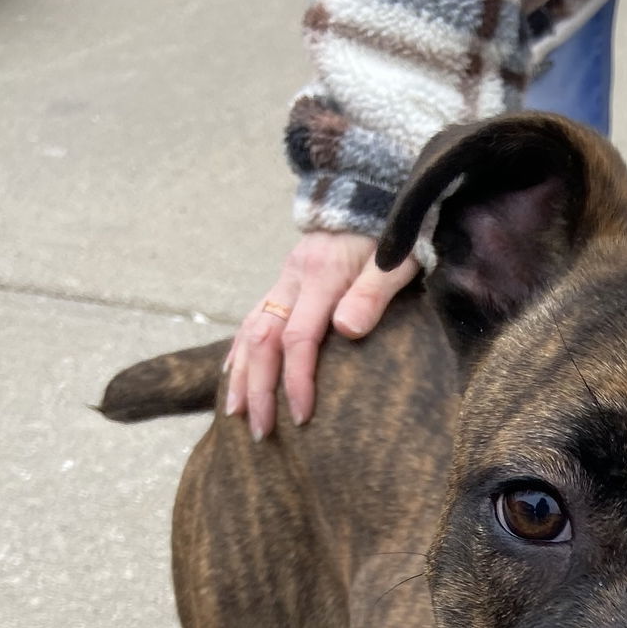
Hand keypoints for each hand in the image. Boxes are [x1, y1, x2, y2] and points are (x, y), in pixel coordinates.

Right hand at [226, 231, 419, 440]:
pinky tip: (232, 375)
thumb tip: (346, 330)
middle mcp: (292, 280)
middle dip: (258, 389)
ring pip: (249, 330)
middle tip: (262, 431)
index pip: (298, 339)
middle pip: (263, 340)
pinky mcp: (283, 284)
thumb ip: (372, 295)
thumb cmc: (392, 237)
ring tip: (236, 414)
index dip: (297, 380)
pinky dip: (239, 350)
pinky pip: (251, 319)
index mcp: (320, 278)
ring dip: (241, 374)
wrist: (372, 196)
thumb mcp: (394, 262)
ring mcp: (283, 282)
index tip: (301, 416)